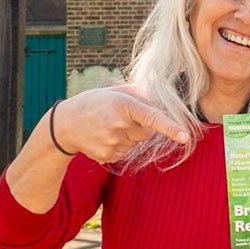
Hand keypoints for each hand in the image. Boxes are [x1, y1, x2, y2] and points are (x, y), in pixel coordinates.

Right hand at [49, 87, 187, 165]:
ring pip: (136, 143)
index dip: (171, 127)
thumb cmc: (93, 103)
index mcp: (123, 105)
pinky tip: (104, 137)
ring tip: (108, 126)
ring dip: (129, 136)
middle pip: (147, 132)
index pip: (152, 117)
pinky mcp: (108, 156)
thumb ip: (137, 95)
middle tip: (120, 117)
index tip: (184, 136)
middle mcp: (119, 126)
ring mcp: (113, 143)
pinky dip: (119, 145)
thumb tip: (159, 99)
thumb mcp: (114, 92)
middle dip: (140, 125)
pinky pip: (126, 152)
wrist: (64, 125)